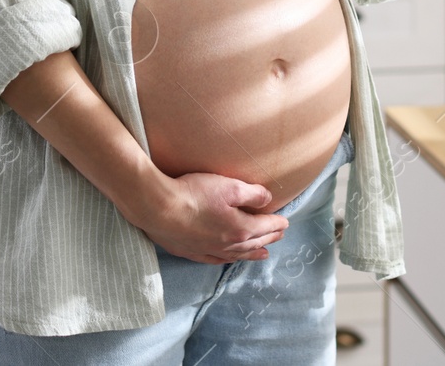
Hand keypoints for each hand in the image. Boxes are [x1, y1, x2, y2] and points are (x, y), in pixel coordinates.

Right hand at [133, 171, 289, 263]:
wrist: (158, 208)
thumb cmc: (194, 194)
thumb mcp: (230, 186)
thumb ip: (252, 193)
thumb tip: (268, 200)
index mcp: (240, 228)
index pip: (265, 226)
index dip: (277, 223)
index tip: (286, 222)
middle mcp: (227, 244)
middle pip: (253, 241)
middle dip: (268, 238)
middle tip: (279, 236)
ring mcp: (208, 250)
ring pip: (237, 254)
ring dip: (252, 253)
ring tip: (264, 254)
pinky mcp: (191, 251)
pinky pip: (215, 259)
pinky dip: (227, 259)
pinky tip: (229, 259)